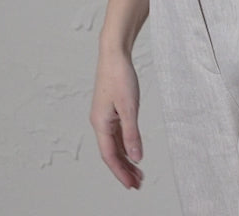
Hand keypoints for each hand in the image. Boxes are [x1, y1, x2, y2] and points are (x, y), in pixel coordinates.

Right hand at [89, 46, 144, 189]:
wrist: (114, 53)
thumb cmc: (119, 76)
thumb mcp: (129, 107)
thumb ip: (132, 134)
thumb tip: (136, 158)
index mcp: (100, 123)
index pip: (110, 156)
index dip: (120, 172)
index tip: (131, 185)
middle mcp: (100, 122)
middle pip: (111, 152)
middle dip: (124, 169)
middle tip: (138, 183)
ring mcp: (104, 116)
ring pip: (114, 144)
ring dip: (126, 159)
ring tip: (138, 172)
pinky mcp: (110, 109)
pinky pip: (117, 134)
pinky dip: (125, 145)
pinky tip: (133, 151)